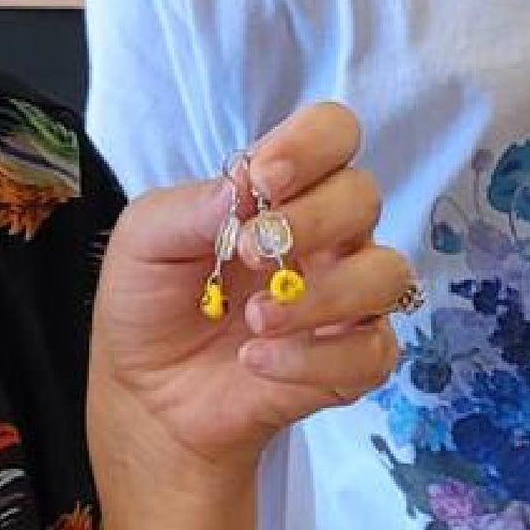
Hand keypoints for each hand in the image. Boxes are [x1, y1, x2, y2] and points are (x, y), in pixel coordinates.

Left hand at [88, 103, 414, 484]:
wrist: (146, 395)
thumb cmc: (151, 305)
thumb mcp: (144, 241)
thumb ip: (189, 206)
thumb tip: (244, 187)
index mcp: (284, 192)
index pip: (334, 135)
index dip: (311, 144)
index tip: (264, 177)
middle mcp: (328, 237)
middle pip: (363, 196)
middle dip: (312, 218)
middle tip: (248, 250)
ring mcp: (346, 300)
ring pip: (384, 274)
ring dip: (319, 295)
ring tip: (253, 318)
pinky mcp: (352, 363)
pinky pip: (370, 352)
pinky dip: (313, 357)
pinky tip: (259, 360)